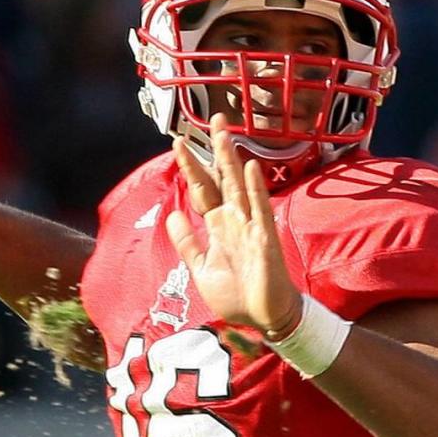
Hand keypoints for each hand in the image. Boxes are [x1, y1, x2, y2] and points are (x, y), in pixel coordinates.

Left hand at [165, 114, 302, 336]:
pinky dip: (256, 189)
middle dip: (217, 149)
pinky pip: (259, 210)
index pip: (202, 189)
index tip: (178, 142)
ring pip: (240, 186)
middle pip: (223, 178)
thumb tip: (172, 216)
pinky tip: (251, 168)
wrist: (264, 318)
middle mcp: (234, 220)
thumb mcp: (201, 269)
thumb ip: (188, 242)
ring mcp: (251, 226)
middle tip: (215, 118)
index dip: (191, 166)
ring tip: (228, 133)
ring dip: (234, 160)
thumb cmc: (237, 294)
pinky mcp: (265, 239)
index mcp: (218, 226)